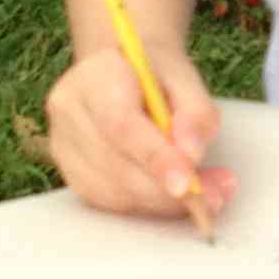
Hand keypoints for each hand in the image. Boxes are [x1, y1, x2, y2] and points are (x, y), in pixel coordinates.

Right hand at [43, 43, 237, 223]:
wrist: (123, 73)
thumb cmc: (154, 75)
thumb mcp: (185, 78)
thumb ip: (195, 112)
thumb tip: (191, 155)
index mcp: (95, 75)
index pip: (120, 124)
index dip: (154, 158)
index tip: (187, 183)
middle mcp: (69, 111)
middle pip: (115, 164)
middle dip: (167, 189)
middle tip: (214, 195)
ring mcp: (63, 145)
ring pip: (113, 191)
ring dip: (162, 202)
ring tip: (205, 195)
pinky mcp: (71, 173)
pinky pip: (110, 203)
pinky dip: (147, 205)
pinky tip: (173, 196)